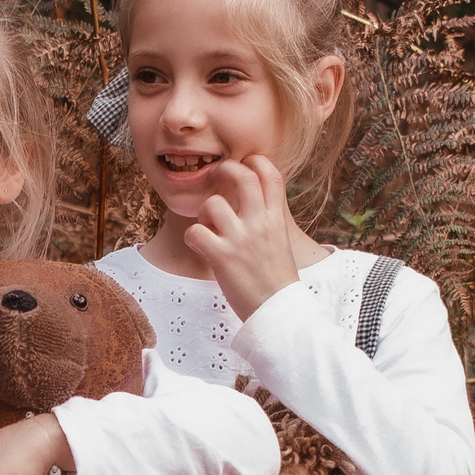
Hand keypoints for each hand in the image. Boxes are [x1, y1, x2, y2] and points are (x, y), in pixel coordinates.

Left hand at [185, 154, 305, 320]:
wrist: (279, 312)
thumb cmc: (277, 281)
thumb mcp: (282, 243)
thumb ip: (269, 221)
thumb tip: (254, 206)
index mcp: (277, 219)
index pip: (271, 174)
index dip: (256, 161)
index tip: (246, 164)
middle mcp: (260, 223)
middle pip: (241, 176)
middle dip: (224, 170)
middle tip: (216, 177)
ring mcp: (241, 239)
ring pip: (212, 203)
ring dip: (204, 213)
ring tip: (208, 228)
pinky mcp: (222, 256)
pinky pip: (195, 231)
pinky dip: (192, 237)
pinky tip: (199, 246)